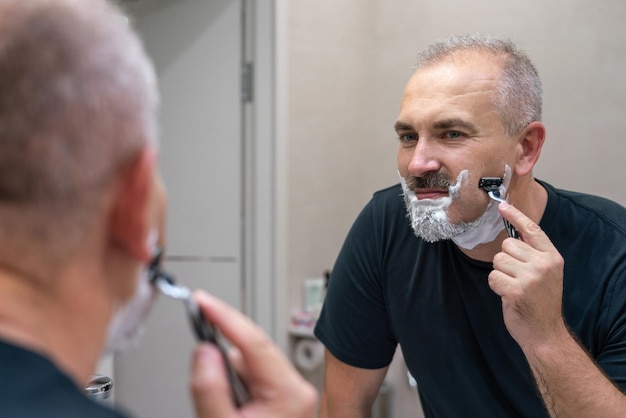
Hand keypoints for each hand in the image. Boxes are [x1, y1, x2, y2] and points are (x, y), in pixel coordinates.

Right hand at [189, 290, 317, 417]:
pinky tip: (227, 404)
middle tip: (195, 333)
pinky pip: (252, 376)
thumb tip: (204, 351)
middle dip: (222, 345)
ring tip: (217, 401)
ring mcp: (291, 393)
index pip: (254, 340)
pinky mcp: (283, 399)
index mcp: (289, 391)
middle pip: (252, 348)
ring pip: (249, 362)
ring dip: (227, 371)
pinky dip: (234, 382)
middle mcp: (296, 387)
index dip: (224, 317)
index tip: (202, 301)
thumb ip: (211, 389)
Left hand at [488, 202, 567, 349]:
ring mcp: (531, 277)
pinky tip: (507, 295)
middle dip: (505, 260)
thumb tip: (510, 239)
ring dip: (500, 274)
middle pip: (507, 245)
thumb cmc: (540, 303)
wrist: (545, 333)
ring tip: (513, 287)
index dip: (516, 216)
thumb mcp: (545, 274)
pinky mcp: (516, 290)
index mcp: (552, 257)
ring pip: (498, 260)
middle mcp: (543, 264)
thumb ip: (532, 255)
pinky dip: (496, 286)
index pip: (532, 230)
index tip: (502, 205)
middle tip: (517, 279)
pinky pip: (493, 277)